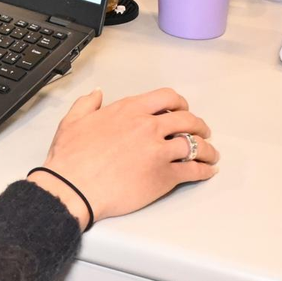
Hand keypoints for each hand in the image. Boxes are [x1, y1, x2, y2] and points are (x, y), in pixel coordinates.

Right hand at [27, 88, 219, 227]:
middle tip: (202, 132)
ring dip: (207, 149)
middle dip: (199, 126)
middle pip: (188, 120)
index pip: (167, 97)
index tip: (182, 110)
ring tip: (210, 154)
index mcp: (128, 110)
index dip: (179, 103)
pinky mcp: (164, 177)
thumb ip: (87, 103)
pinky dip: (204, 171)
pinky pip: (193, 171)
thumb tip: (97, 93)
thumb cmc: (71, 158)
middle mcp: (148, 127)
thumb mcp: (72, 121)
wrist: (73, 187)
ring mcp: (159, 152)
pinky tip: (207, 171)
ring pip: (195, 145)